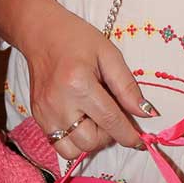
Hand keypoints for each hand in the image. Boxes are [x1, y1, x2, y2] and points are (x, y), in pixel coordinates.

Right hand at [21, 0, 157, 160]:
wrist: (40, 32)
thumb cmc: (76, 38)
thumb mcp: (108, 54)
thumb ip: (127, 86)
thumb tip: (146, 113)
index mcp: (79, 84)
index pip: (110, 121)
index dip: (128, 134)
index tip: (139, 141)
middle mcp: (59, 104)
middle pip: (91, 141)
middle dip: (108, 135)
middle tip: (111, 115)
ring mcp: (44, 113)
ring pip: (74, 150)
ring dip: (89, 141)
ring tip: (94, 119)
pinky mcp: (37, 117)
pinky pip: (59, 145)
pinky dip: (74, 140)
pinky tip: (79, 121)